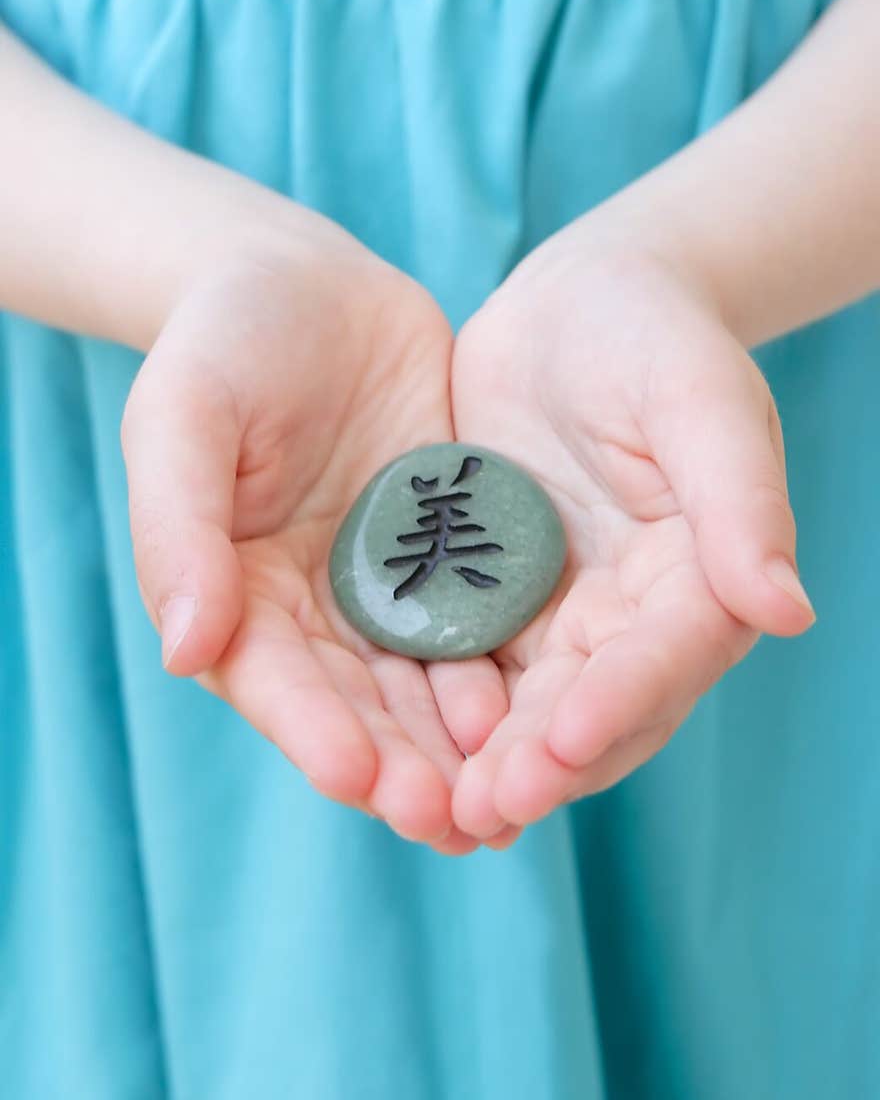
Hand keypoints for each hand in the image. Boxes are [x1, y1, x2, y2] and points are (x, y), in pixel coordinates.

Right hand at [120, 207, 509, 851]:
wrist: (306, 281)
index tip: (358, 777)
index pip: (272, 678)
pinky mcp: (447, 557)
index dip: (312, 730)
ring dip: (458, 745)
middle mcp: (310, 608)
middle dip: (399, 764)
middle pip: (355, 704)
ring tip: (504, 793)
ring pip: (422, 684)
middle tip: (449, 817)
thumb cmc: (225, 341)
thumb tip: (188, 651)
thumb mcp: (184, 415)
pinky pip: (477, 625)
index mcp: (234, 590)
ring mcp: (384, 587)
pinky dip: (502, 673)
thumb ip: (177, 529)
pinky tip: (541, 709)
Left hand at [450, 228, 815, 837]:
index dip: (620, 701)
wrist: (577, 306)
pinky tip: (391, 752)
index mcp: (697, 578)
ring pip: (526, 712)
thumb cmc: (654, 336)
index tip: (565, 740)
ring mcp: (557, 615)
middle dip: (542, 763)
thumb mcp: (700, 399)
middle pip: (592, 708)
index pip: (666, 655)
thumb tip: (787, 611)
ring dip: (487, 766)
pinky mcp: (492, 602)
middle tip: (485, 809)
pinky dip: (436, 719)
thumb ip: (739, 501)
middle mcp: (629, 615)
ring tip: (438, 816)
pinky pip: (464, 670)